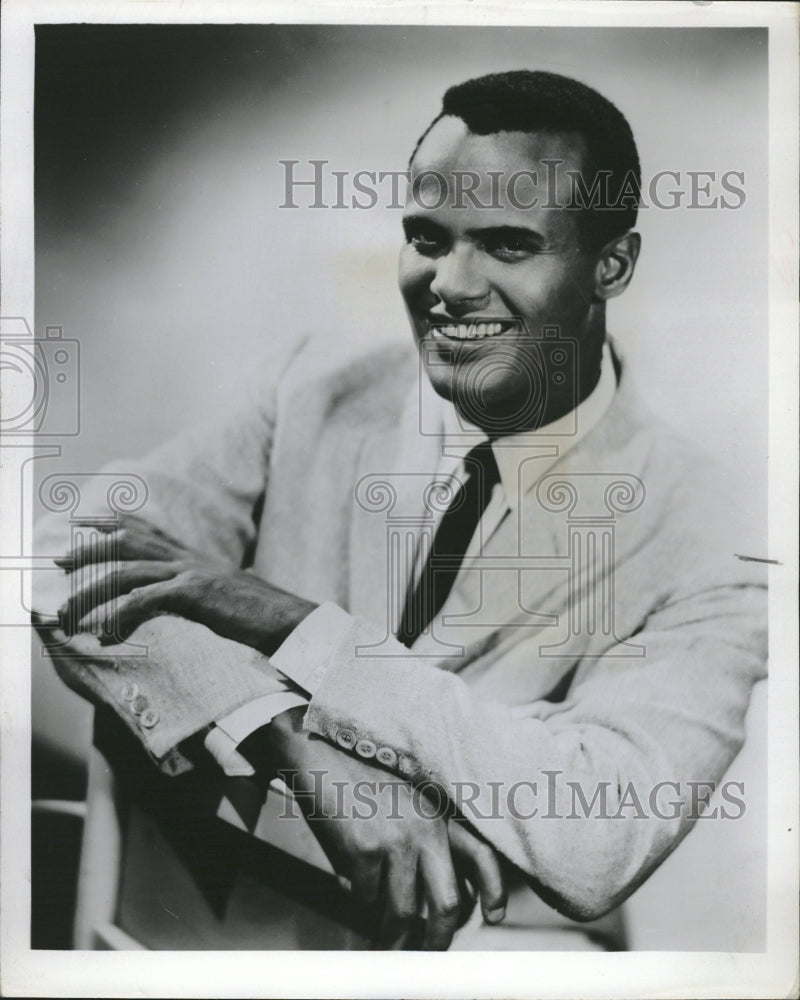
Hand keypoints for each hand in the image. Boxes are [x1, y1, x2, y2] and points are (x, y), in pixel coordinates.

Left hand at [56, 514, 315, 653]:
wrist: (287, 618)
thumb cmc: (256, 613)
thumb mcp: (220, 593)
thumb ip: (195, 587)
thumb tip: (177, 596)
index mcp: (191, 556)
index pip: (145, 528)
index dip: (111, 520)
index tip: (81, 521)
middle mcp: (186, 557)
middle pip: (126, 542)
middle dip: (87, 549)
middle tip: (58, 560)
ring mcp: (190, 572)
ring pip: (126, 572)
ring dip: (90, 592)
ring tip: (66, 611)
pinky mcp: (195, 593)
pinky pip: (146, 600)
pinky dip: (120, 615)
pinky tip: (106, 632)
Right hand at [252, 707, 506, 949]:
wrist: (317, 746)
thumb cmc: (357, 770)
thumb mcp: (405, 794)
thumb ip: (423, 833)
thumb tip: (428, 888)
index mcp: (440, 811)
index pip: (482, 855)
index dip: (491, 892)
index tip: (492, 916)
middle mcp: (426, 828)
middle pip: (448, 904)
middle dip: (438, 940)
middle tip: (425, 953)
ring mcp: (396, 842)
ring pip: (403, 914)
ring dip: (392, 938)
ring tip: (383, 944)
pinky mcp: (364, 852)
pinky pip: (363, 898)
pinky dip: (357, 899)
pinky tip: (348, 881)